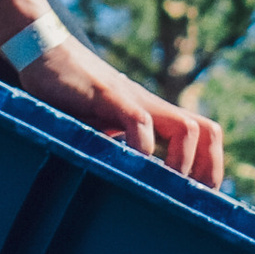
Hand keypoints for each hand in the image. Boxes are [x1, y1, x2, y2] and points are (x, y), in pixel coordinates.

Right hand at [28, 27, 226, 188]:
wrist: (45, 51)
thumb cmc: (70, 95)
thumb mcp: (97, 129)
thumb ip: (114, 151)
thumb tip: (122, 190)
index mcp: (153, 117)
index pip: (202, 136)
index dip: (209, 168)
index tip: (197, 202)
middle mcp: (151, 107)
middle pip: (205, 132)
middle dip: (206, 171)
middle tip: (188, 202)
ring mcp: (133, 100)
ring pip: (186, 128)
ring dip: (181, 163)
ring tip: (161, 189)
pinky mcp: (108, 95)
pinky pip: (139, 120)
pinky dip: (143, 146)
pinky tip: (129, 166)